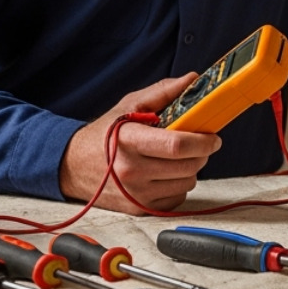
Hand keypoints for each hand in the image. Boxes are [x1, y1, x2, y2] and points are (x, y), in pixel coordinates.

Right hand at [59, 74, 220, 212]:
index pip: (177, 145)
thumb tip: (193, 79)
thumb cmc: (105, 134)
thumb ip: (164, 92)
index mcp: (130, 141)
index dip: (202, 141)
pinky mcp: (139, 209)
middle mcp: (132, 170)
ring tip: (176, 157)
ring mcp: (136, 193)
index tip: (213, 136)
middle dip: (201, 153)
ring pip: (187, 183)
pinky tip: (165, 173)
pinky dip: (178, 185)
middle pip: (187, 166)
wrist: (74, 166)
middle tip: (198, 143)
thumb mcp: (130, 104)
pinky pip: (177, 198)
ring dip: (190, 169)